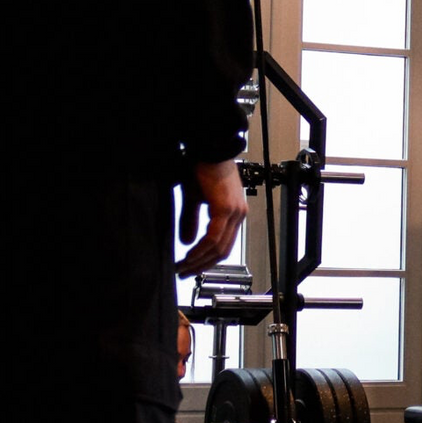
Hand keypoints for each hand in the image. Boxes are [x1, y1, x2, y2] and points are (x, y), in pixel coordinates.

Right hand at [177, 160, 245, 276]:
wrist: (207, 149)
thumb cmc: (202, 168)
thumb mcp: (194, 199)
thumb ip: (191, 221)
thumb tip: (187, 242)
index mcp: (234, 213)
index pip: (224, 245)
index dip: (207, 259)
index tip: (191, 267)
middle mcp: (238, 215)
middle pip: (223, 251)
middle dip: (202, 265)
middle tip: (184, 273)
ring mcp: (234, 213)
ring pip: (218, 247)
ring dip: (199, 260)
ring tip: (182, 267)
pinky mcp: (226, 209)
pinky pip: (214, 237)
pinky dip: (201, 249)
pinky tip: (189, 254)